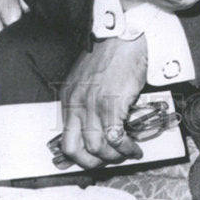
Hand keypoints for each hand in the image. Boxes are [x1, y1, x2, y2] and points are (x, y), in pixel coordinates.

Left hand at [60, 36, 146, 168]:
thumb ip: (87, 101)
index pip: (64, 139)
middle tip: (108, 160)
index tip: (94, 158)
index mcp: (68, 98)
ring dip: (113, 156)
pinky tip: (134, 146)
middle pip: (74, 149)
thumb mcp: (89, 79)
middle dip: (92, 162)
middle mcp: (76, 103)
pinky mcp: (111, 103)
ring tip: (126, 153)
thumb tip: (98, 125)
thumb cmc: (111, 54)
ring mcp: (92, 105)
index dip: (79, 155)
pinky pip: (115, 136)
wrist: (124, 36)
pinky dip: (126, 147)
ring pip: (96, 147)